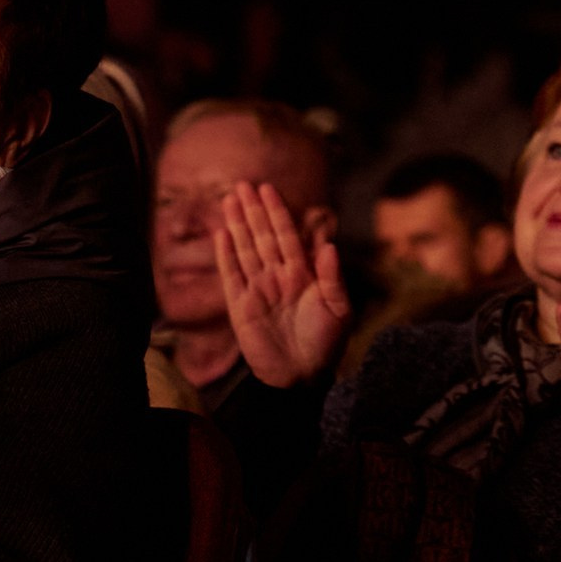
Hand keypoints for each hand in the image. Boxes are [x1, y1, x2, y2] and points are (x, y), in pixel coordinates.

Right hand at [214, 183, 350, 388]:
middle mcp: (278, 277)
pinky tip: (222, 234)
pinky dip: (226, 255)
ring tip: (229, 199)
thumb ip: (331, 277)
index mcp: (303, 274)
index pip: (287, 235)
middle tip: (243, 183)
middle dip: (253, 210)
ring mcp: (258, 290)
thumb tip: (328, 243)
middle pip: (263, 236)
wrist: (302, 377)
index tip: (268, 189)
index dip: (277, 211)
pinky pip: (231, 276)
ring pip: (245, 249)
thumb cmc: (326, 344)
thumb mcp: (338, 309)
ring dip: (237, 225)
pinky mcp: (241, 307)